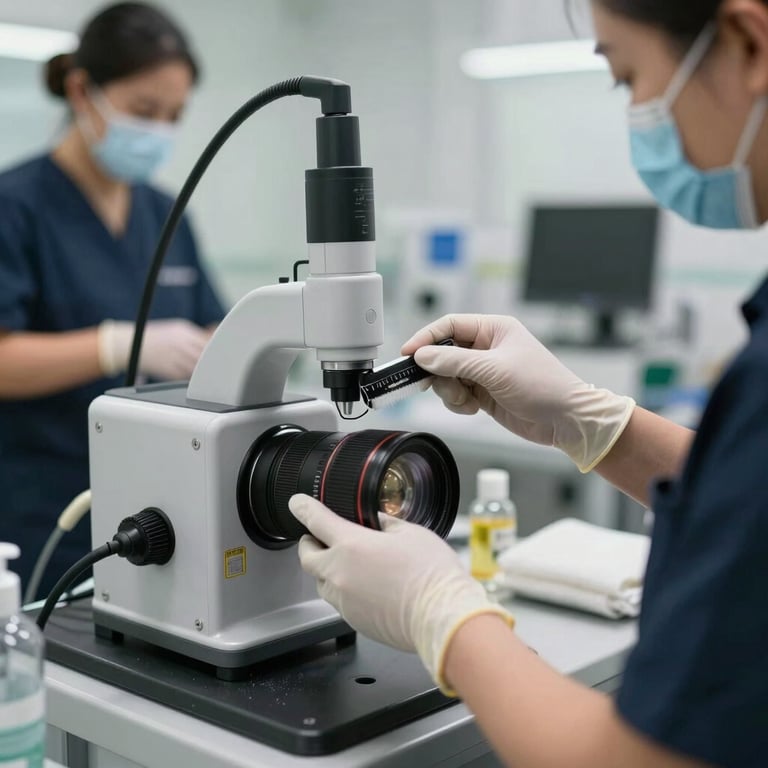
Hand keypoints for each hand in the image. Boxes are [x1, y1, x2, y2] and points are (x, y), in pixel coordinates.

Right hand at [98, 319, 210, 379]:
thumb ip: (195, 336)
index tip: (224, 355)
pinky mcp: (169, 370)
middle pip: (206, 355)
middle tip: (220, 368)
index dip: (218, 350)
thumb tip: (214, 342)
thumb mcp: (176, 330)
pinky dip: (193, 379)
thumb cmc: (155, 338)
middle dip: (214, 362)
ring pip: (198, 368)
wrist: (128, 344)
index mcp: (184, 330)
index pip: (210, 341)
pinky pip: (187, 377)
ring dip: (204, 372)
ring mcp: (175, 357)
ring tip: (209, 375)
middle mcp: (181, 343)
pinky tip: (196, 380)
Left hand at [290, 494, 513, 693]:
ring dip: (327, 570)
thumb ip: (387, 524)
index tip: (297, 504)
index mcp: (351, 545)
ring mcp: (345, 601)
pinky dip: (345, 591)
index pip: (316, 521)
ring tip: (350, 564)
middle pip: (307, 557)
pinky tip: (367, 586)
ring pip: (322, 582)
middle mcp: (340, 574)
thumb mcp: (411, 533)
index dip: (303, 508)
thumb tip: (378, 522)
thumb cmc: (432, 576)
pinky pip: (340, 602)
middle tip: (319, 538)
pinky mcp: (354, 621)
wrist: (443, 618)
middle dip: (309, 544)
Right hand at [401, 315, 634, 472]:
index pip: (450, 325)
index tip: (409, 353)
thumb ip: (455, 362)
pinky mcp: (483, 392)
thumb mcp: (494, 370)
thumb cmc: (543, 386)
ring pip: (446, 376)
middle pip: (443, 353)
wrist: (565, 420)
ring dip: (449, 390)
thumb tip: (423, 356)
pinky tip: (474, 407)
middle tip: (435, 384)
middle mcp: (487, 347)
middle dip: (438, 371)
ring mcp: (484, 371)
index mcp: (493, 329)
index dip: (426, 338)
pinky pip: (455, 394)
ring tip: (466, 399)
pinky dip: (458, 403)